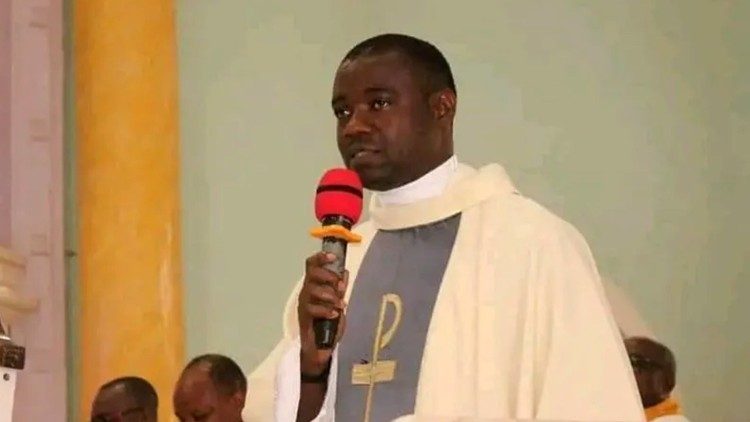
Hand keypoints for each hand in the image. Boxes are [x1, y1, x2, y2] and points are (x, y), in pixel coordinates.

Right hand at [297, 252, 347, 375]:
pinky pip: (312, 308)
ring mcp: (303, 304)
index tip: (332, 256)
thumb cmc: (328, 324)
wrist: (321, 349)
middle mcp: (306, 291)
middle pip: (311, 273)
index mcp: (314, 285)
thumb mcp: (338, 303)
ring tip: (340, 305)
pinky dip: (326, 310)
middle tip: (341, 288)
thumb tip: (345, 272)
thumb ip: (340, 289)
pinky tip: (334, 315)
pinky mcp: (303, 317)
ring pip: (312, 289)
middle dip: (328, 277)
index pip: (311, 264)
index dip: (320, 257)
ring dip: (330, 296)